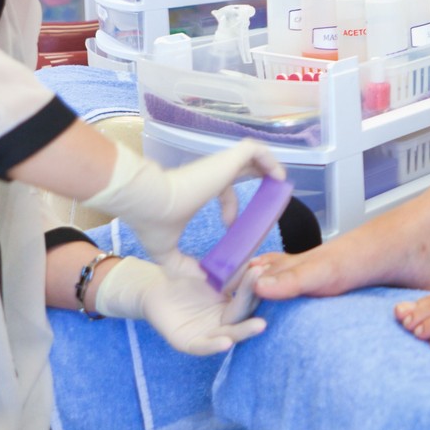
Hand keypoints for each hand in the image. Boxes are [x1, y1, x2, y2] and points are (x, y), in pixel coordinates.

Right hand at [82, 141, 284, 269]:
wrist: (149, 202)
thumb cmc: (154, 221)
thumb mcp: (165, 251)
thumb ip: (180, 266)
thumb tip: (200, 279)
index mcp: (199, 187)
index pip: (222, 190)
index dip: (231, 206)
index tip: (231, 225)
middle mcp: (210, 173)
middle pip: (240, 168)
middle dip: (257, 176)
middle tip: (271, 193)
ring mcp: (218, 164)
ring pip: (250, 156)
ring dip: (266, 165)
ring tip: (281, 180)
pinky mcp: (226, 159)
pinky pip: (254, 150)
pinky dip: (268, 158)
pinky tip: (279, 176)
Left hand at [92, 256, 266, 355]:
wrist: (155, 286)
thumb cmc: (183, 277)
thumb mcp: (209, 272)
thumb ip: (229, 270)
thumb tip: (254, 260)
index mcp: (231, 305)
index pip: (247, 299)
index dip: (255, 287)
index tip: (262, 273)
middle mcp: (222, 322)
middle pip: (242, 318)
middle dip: (258, 307)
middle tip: (270, 298)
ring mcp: (207, 333)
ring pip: (229, 334)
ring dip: (244, 331)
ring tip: (260, 325)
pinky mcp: (188, 343)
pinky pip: (203, 346)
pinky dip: (215, 345)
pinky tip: (226, 342)